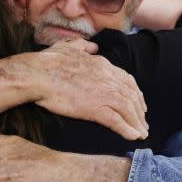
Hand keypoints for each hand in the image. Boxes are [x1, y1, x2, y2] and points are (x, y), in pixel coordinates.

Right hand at [25, 39, 147, 139]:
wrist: (38, 74)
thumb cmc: (48, 61)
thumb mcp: (68, 47)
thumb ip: (82, 46)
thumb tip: (92, 45)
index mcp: (102, 65)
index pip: (127, 80)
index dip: (134, 93)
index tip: (138, 102)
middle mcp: (108, 78)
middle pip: (132, 96)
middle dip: (139, 110)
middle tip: (143, 122)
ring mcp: (103, 93)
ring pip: (128, 109)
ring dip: (137, 123)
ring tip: (141, 133)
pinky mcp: (96, 108)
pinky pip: (117, 121)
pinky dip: (128, 129)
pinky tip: (133, 136)